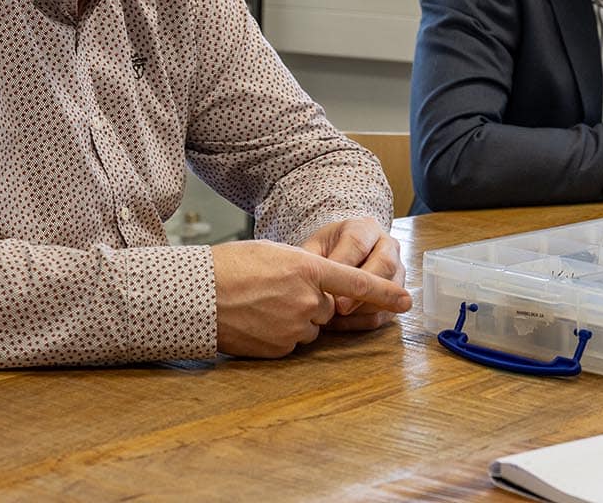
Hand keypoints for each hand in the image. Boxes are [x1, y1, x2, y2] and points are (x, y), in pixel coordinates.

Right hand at [211, 240, 410, 356]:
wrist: (196, 295)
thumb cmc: (231, 266)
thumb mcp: (274, 253)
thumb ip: (305, 269)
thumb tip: (318, 287)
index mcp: (308, 269)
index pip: (356, 283)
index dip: (384, 293)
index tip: (406, 301)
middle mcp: (307, 301)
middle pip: (328, 307)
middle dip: (311, 301)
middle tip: (275, 290)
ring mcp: (294, 327)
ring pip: (310, 326)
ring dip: (295, 318)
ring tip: (261, 305)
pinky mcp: (279, 349)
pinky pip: (292, 343)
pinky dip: (279, 334)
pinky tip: (256, 322)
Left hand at [300, 218, 406, 329]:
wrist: (342, 255)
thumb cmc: (327, 251)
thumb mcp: (315, 248)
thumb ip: (311, 262)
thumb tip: (309, 283)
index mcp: (365, 228)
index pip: (358, 243)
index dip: (344, 265)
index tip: (328, 284)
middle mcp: (387, 245)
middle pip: (385, 264)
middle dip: (362, 289)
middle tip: (339, 307)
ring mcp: (397, 268)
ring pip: (392, 287)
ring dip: (364, 306)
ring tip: (337, 316)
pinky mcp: (396, 293)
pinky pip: (387, 311)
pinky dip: (364, 320)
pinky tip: (342, 323)